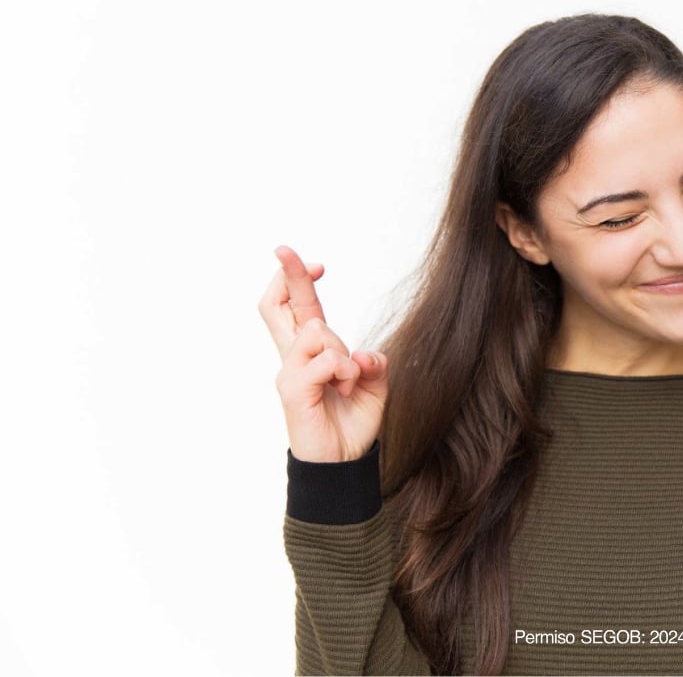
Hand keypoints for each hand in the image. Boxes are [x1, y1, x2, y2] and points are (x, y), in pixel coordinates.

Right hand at [258, 245, 389, 462]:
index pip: (297, 308)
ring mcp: (290, 373)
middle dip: (286, 275)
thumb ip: (373, 361)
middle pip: (276, 307)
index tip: (318, 264)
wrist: (343, 463)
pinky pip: (325, 360)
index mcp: (312, 352)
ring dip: (343, 350)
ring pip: (316, 330)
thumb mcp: (374, 385)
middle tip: (285, 250)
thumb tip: (363, 353)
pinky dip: (345, 370)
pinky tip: (347, 387)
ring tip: (349, 381)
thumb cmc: (352, 422)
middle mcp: (294, 358)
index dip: (299, 281)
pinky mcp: (293, 390)